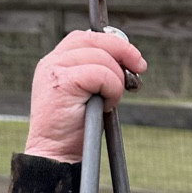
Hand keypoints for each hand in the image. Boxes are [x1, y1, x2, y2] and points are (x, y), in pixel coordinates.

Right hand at [24, 27, 145, 161]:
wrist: (56, 155)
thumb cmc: (75, 129)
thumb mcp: (89, 93)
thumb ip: (99, 71)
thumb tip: (129, 58)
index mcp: (56, 62)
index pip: (87, 37)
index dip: (115, 43)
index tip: (135, 60)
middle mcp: (51, 62)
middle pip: (96, 41)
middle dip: (124, 53)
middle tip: (139, 70)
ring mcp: (54, 70)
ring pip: (103, 60)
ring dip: (117, 82)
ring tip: (108, 102)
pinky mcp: (62, 83)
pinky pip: (101, 75)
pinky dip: (112, 90)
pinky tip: (105, 106)